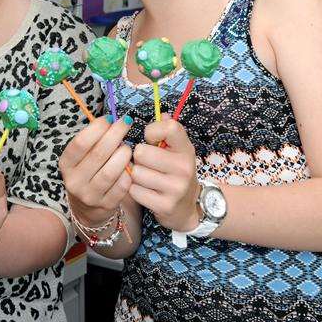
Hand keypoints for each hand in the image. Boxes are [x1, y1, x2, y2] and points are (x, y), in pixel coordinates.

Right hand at [58, 115, 132, 225]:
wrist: (87, 208)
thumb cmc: (88, 172)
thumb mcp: (82, 157)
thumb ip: (93, 140)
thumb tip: (113, 119)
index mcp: (66, 164)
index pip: (80, 143)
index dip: (97, 127)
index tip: (110, 117)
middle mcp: (74, 180)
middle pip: (98, 154)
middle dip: (115, 134)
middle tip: (125, 124)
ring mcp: (89, 195)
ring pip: (111, 171)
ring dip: (123, 154)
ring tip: (127, 148)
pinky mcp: (106, 205)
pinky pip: (122, 186)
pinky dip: (128, 173)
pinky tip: (129, 166)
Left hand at [129, 114, 199, 231]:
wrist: (187, 207)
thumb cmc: (175, 172)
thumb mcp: (176, 150)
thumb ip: (167, 130)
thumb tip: (162, 114)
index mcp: (187, 149)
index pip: (168, 127)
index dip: (152, 131)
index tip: (151, 140)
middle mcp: (184, 168)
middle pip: (141, 152)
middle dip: (138, 158)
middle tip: (147, 164)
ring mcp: (176, 188)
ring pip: (136, 172)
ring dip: (136, 175)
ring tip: (147, 178)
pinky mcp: (165, 205)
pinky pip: (134, 190)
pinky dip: (135, 190)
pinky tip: (146, 191)